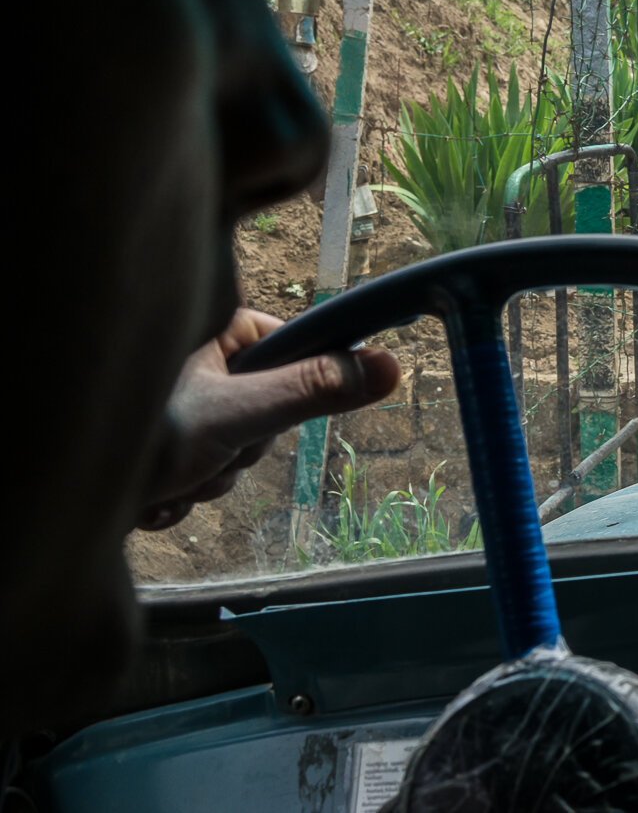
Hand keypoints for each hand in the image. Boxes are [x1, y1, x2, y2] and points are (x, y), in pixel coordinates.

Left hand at [135, 308, 399, 530]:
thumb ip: (312, 391)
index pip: (286, 345)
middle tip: (207, 452)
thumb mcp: (237, 415)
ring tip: (169, 476)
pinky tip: (152, 493)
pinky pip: (201, 469)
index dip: (288, 388)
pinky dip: (183, 491)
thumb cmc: (134, 440)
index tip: (268, 414)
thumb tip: (388, 368)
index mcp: (209, 330)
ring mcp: (175, 404)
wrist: (57, 500)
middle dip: (238, 449)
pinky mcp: (159, 443)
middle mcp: (192, 363)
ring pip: (234, 447)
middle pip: (265, 407)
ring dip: (210, 477)